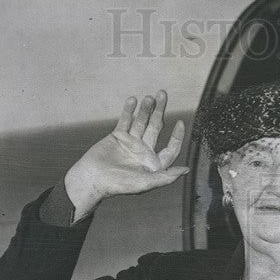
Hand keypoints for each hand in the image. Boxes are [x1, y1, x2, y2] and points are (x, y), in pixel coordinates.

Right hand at [64, 91, 187, 218]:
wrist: (93, 179)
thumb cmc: (120, 185)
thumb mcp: (146, 183)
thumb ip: (166, 177)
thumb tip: (186, 170)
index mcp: (153, 163)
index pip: (170, 148)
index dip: (177, 136)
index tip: (180, 122)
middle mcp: (144, 151)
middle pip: (156, 128)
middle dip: (160, 111)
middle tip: (162, 94)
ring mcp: (131, 142)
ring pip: (141, 122)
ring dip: (145, 109)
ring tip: (149, 97)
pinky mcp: (117, 136)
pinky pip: (125, 120)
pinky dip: (129, 110)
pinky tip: (133, 100)